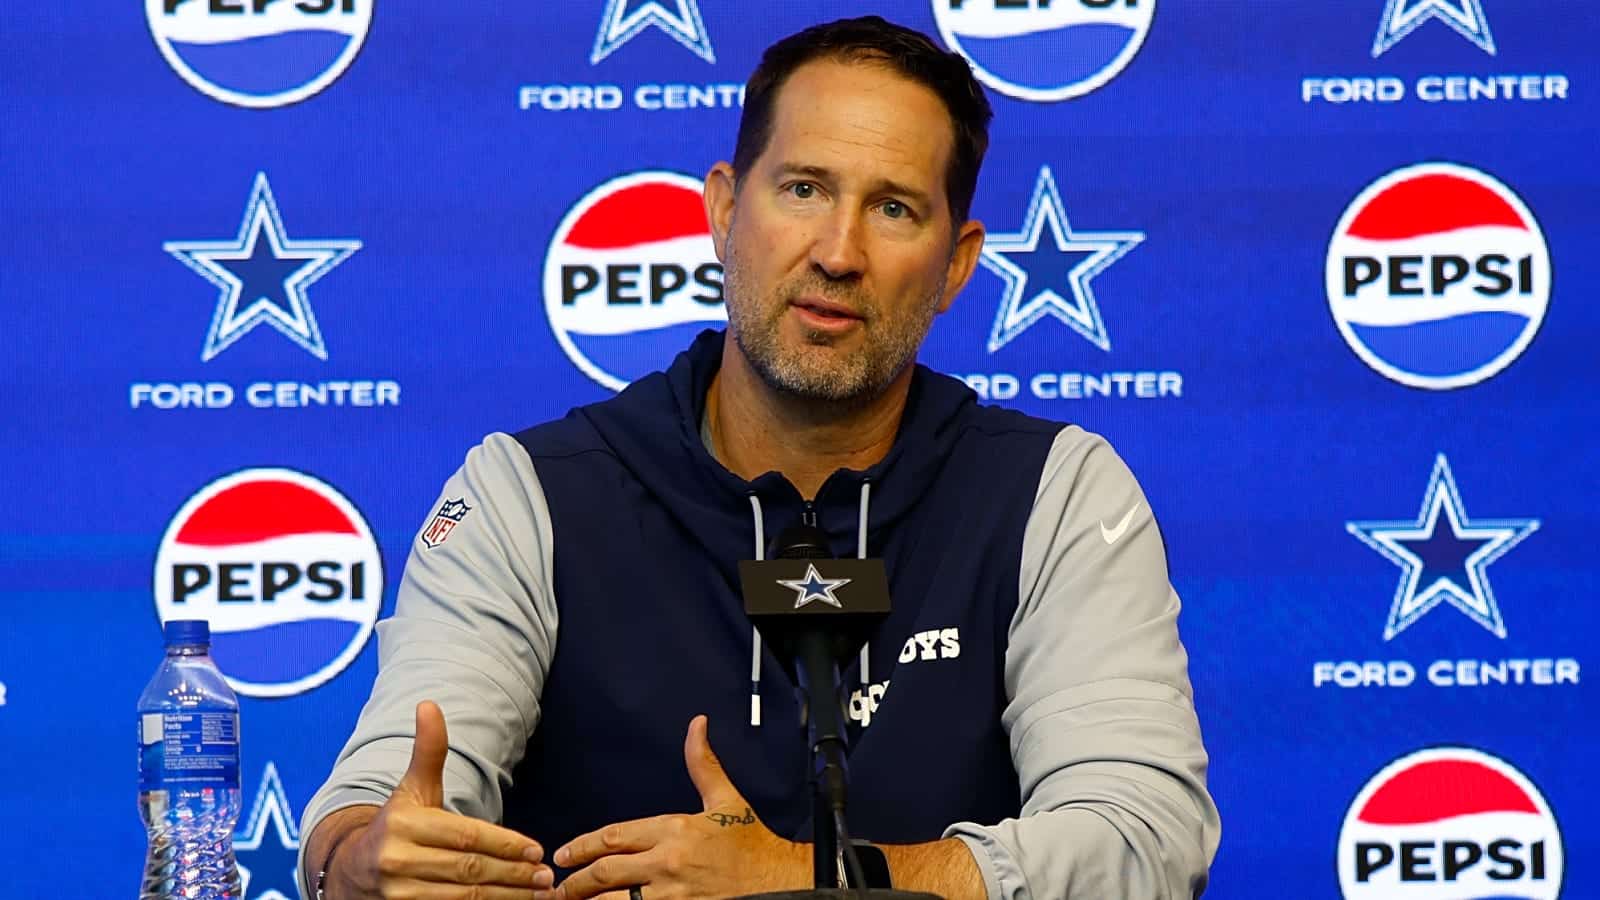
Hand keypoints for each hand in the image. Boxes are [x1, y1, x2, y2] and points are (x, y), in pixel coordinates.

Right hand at [332, 701, 554, 898]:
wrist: (350, 872)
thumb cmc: (396, 825)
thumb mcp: (412, 788)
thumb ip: (428, 751)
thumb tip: (429, 704)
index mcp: (404, 825)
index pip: (466, 836)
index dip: (505, 843)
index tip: (536, 849)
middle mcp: (397, 861)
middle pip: (469, 870)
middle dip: (513, 873)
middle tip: (546, 876)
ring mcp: (398, 894)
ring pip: (464, 898)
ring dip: (506, 896)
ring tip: (537, 892)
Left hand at [549, 715, 807, 898]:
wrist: (782, 881)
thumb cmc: (750, 843)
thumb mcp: (726, 801)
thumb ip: (702, 765)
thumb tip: (696, 724)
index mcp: (675, 830)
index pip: (615, 837)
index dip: (583, 846)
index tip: (563, 855)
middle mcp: (668, 863)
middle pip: (606, 873)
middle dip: (575, 882)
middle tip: (557, 887)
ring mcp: (672, 896)